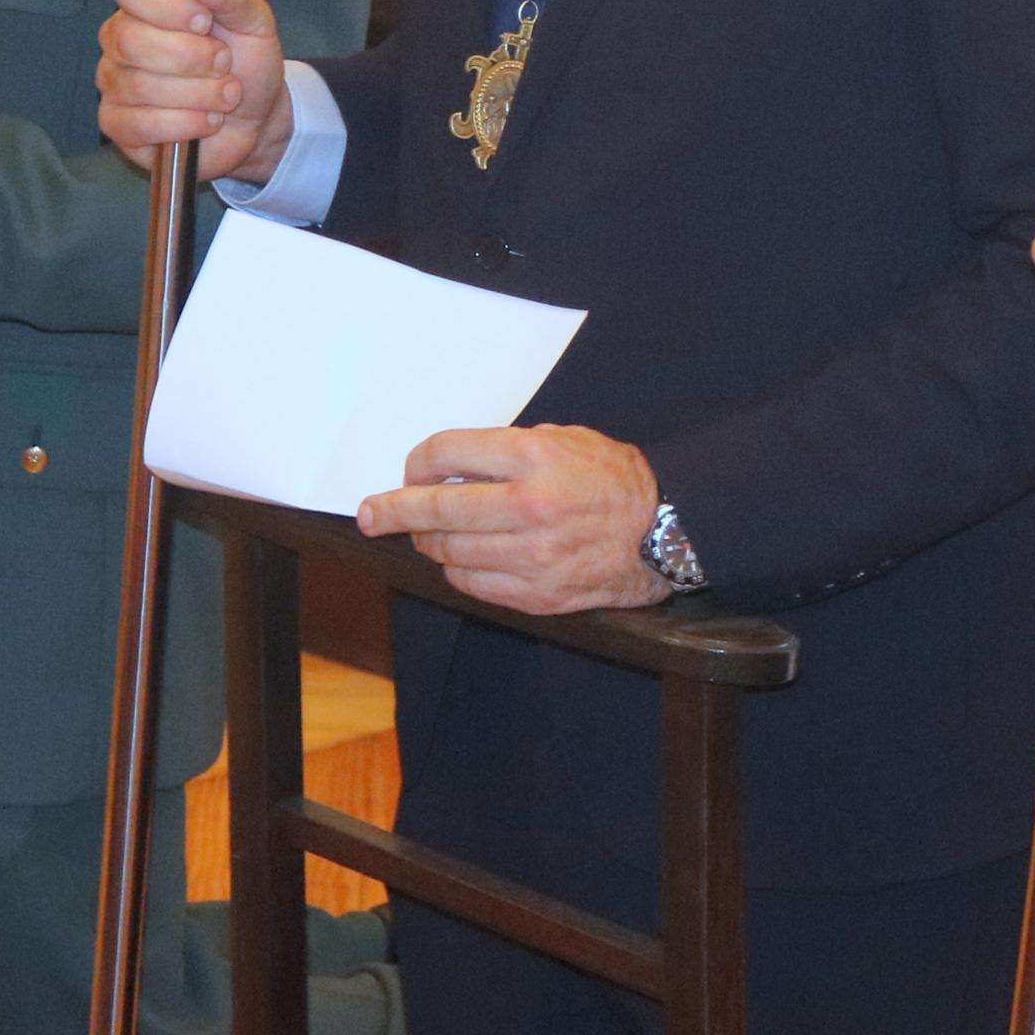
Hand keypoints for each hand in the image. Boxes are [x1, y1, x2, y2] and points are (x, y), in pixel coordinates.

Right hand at [98, 0, 289, 183]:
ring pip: (140, 86)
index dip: (168, 5)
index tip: (205, 21)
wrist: (254, 117)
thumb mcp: (253, 21)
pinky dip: (184, 124)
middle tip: (225, 63)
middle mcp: (122, 36)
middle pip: (132, 41)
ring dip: (198, 95)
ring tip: (226, 95)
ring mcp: (114, 80)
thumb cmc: (247, 61)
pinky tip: (207, 121)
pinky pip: (137, 124)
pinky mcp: (116, 123)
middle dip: (191, 58)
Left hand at [360, 426, 667, 613]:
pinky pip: (473, 585)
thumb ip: (504, 452)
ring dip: (430, 541)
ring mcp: (532, 556)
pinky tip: (462, 558)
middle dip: (392, 510)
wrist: (664, 530)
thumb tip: (446, 472)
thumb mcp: (563, 440)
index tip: (409, 471)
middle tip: (370, 513)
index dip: (417, 462)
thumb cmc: (611, 478)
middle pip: (436, 509)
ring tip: (428, 533)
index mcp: (534, 458)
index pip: (446, 454)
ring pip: (449, 551)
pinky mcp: (538, 594)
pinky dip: (457, 570)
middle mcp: (529, 507)